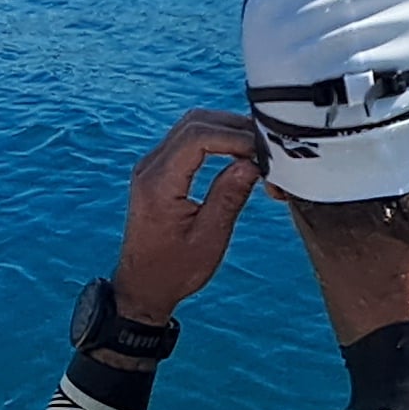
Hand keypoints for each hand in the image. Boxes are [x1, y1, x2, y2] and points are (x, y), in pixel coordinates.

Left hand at [109, 110, 262, 326]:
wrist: (143, 286)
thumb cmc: (173, 270)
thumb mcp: (209, 238)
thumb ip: (229, 197)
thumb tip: (252, 163)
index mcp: (158, 183)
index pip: (197, 137)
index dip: (234, 136)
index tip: (261, 150)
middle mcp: (150, 168)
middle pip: (194, 123)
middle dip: (233, 127)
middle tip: (265, 145)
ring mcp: (151, 167)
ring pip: (190, 127)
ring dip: (224, 131)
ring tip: (256, 149)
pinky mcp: (158, 172)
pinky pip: (186, 141)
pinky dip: (214, 140)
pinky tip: (236, 154)